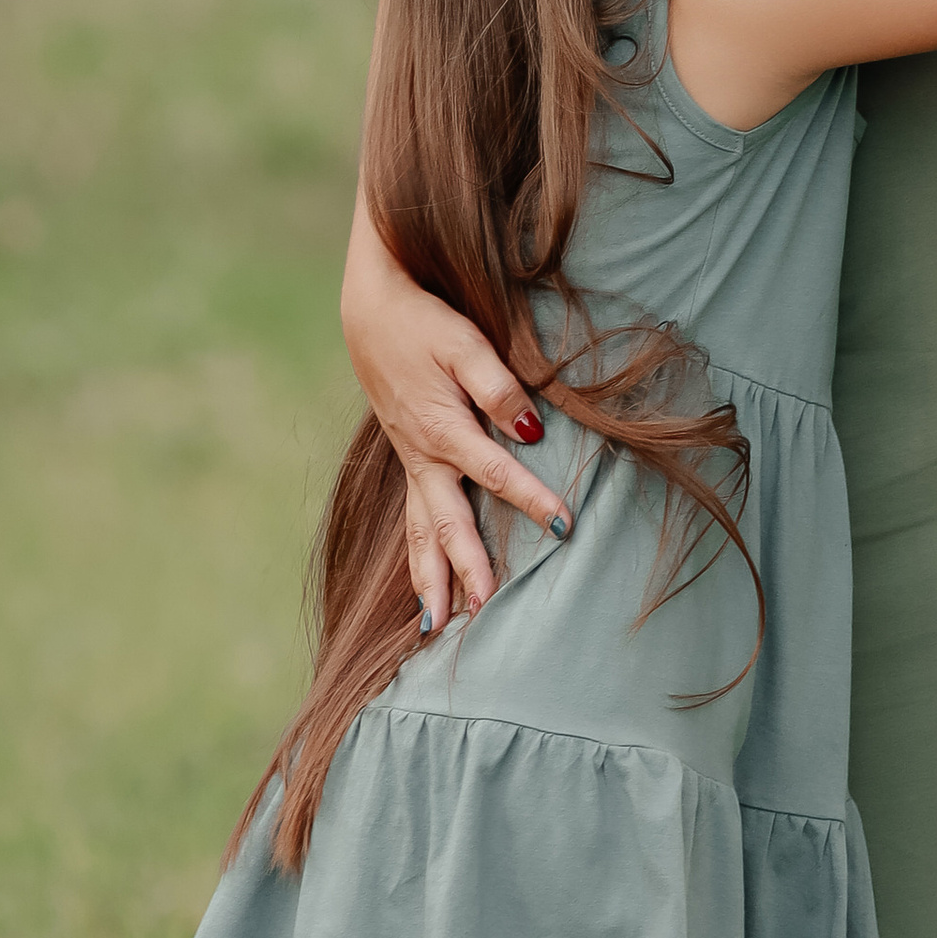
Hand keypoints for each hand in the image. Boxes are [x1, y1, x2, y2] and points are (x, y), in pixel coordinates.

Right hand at [344, 208, 571, 623]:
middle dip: (465, 570)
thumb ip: (499, 388)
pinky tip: (421, 585)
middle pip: (446, 523)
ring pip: (420, 531)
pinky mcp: (408, 455)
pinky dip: (416, 555)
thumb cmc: (424, 322)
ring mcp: (411, 459)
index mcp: (443, 427)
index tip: (565, 525)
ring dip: (429, 578)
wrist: (372, 311)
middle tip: (483, 615)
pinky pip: (411, 518)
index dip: (531, 499)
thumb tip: (531, 432)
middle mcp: (423, 454)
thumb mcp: (466, 343)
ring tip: (435, 627)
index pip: (497, 472)